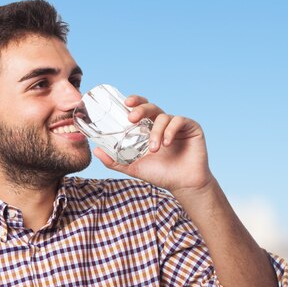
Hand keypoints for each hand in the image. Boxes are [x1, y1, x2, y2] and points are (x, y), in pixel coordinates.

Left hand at [94, 95, 214, 193]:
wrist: (183, 184)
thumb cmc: (160, 174)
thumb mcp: (134, 167)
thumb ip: (115, 160)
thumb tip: (95, 150)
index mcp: (149, 129)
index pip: (141, 109)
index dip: (134, 102)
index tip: (125, 103)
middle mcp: (162, 124)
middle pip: (151, 107)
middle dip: (140, 109)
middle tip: (131, 118)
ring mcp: (177, 125)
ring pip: (163, 116)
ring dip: (156, 132)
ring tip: (154, 149)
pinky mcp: (191, 127)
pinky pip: (179, 121)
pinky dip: (170, 131)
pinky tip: (166, 143)